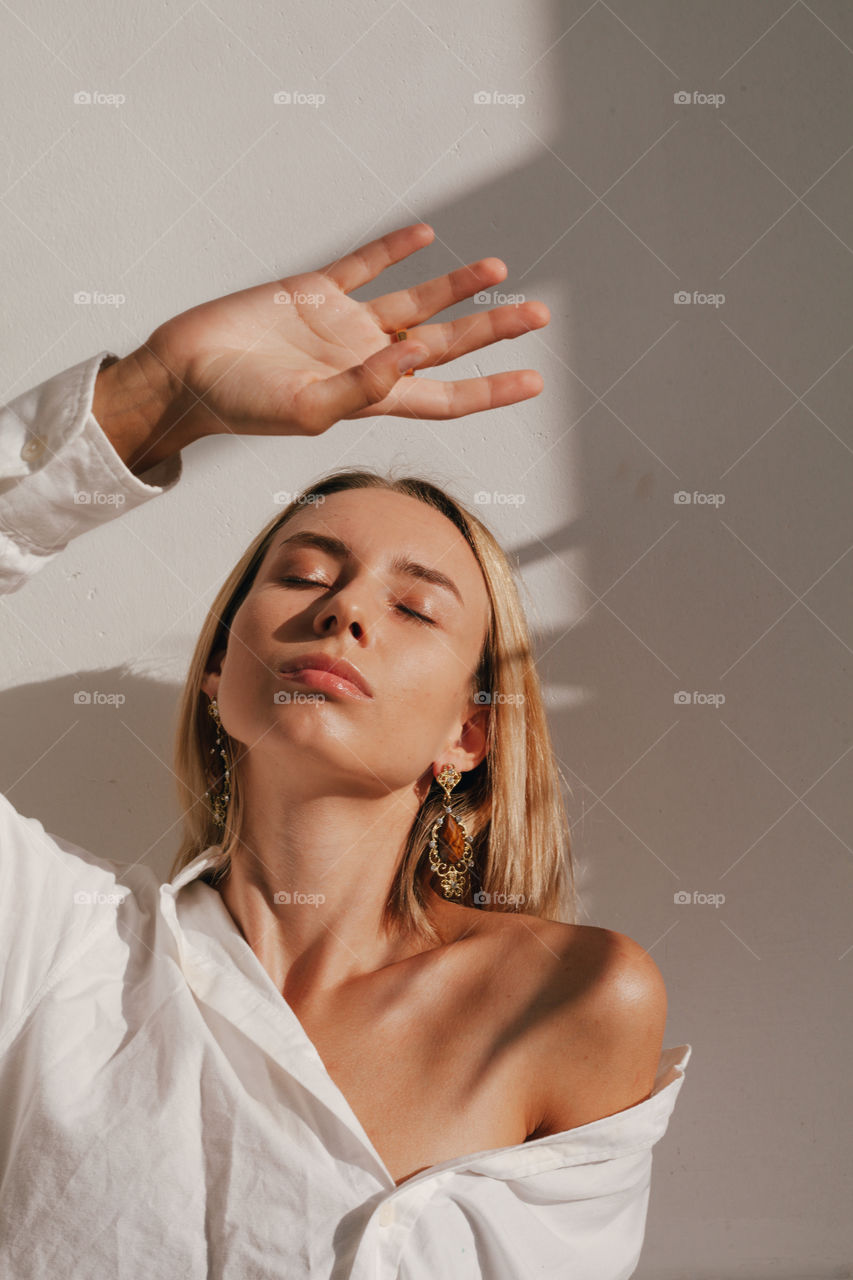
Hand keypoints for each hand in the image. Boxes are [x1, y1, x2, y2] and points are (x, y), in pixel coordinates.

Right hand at [135, 221, 549, 444]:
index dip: (491, 389)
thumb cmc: (241, 402)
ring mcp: (343, 325)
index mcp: (370, 396)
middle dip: (491, 331)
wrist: (186, 370)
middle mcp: (366, 360)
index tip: (535, 381)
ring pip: (415, 302)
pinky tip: (425, 234)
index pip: (445, 395)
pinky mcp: (314, 292)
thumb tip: (411, 359)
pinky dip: (394, 249)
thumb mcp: (306, 407)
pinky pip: (364, 265)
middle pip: (444, 346)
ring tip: (499, 271)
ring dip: (455, 287)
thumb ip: (362, 388)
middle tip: (539, 315)